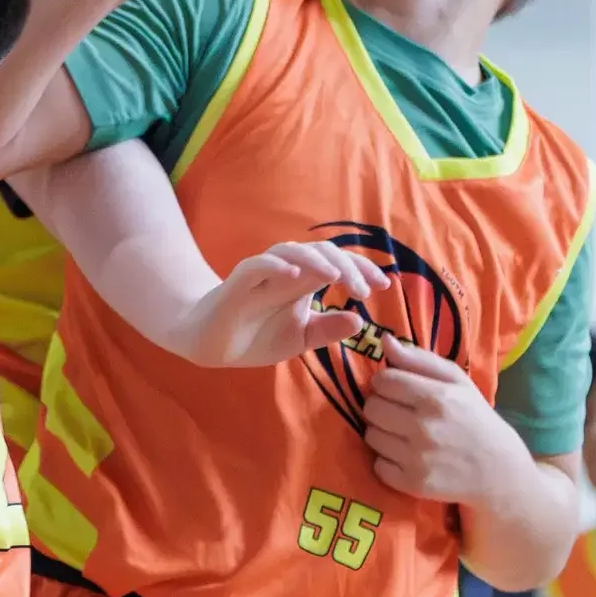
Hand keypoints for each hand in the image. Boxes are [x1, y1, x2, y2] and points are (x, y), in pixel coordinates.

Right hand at [185, 241, 385, 367]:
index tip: (383, 287)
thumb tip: (358, 321)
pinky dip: (275, 266)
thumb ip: (327, 329)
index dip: (362, 270)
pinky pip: (257, 265)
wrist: (212, 345)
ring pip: (292, 250)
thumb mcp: (300, 338)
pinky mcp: (238, 282)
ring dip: (317, 261)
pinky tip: (293, 275)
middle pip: (322, 252)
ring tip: (335, 277)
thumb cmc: (257, 336)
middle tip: (364, 291)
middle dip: (348, 267)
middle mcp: (287, 271)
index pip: (338, 264)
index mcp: (305, 281)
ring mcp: (262, 273)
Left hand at [361, 339, 525, 503]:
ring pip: (370, 436)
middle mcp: (424, 428)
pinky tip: (406, 456)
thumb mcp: (457, 382)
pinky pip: (377, 465)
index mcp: (436, 398)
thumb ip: (419, 359)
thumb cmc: (475, 418)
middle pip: (371, 408)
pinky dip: (387, 461)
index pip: (383, 381)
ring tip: (404, 434)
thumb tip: (384, 341)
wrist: (498, 471)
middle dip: (381, 406)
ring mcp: (417, 459)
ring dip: (382, 433)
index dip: (386, 383)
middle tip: (399, 412)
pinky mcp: (412, 484)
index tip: (397, 389)